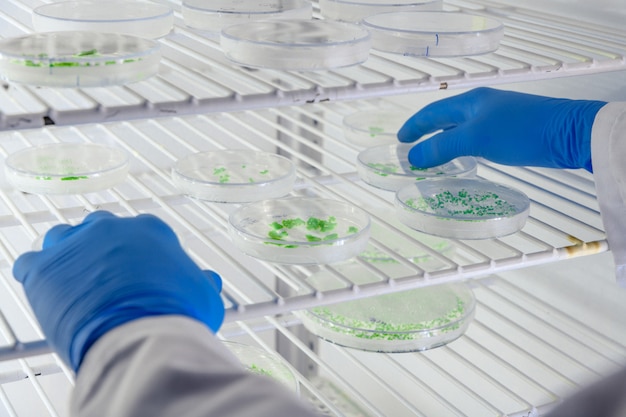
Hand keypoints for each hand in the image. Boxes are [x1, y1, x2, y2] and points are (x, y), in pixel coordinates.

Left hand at [13, 211, 223, 371]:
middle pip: (102, 229)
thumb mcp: (204, 297)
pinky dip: (38, 274)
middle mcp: (111, 228)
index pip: (142, 233)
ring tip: (76, 279)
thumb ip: (203, 284)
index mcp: (150, 230)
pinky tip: (49, 288)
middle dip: (104, 248)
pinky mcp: (45, 269)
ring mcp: (75, 245)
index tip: (142, 272)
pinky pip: (32, 263)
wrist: (142, 335)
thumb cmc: (177, 314)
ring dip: (69, 254)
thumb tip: (209, 281)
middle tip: (109, 277)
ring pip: (65, 238)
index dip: (141, 254)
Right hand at [397, 87, 606, 170]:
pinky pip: (476, 138)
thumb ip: (442, 147)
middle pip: (446, 118)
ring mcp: (497, 118)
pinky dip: (462, 147)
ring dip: (444, 141)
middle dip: (427, 132)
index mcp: (470, 102)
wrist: (570, 133)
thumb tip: (412, 158)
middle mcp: (482, 106)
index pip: (432, 112)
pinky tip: (465, 157)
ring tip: (432, 156)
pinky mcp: (511, 132)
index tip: (400, 140)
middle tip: (412, 148)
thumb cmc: (521, 130)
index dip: (414, 126)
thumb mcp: (475, 139)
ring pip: (461, 128)